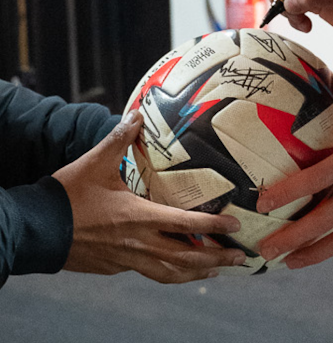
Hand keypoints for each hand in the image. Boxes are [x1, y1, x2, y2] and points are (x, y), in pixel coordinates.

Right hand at [53, 111, 245, 282]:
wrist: (38, 229)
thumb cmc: (69, 196)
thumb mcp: (96, 162)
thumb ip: (119, 138)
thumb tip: (137, 114)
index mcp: (139, 217)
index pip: (185, 225)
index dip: (212, 227)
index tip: (234, 226)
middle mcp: (138, 243)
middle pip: (185, 258)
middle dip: (216, 258)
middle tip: (240, 257)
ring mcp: (126, 259)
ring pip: (169, 272)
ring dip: (196, 272)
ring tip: (217, 270)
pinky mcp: (115, 267)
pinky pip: (150, 272)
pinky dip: (170, 272)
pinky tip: (178, 268)